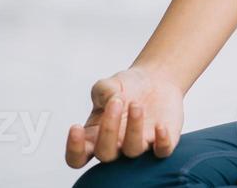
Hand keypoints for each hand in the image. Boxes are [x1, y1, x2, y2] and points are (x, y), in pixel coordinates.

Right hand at [64, 65, 184, 167]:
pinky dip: (162, 143)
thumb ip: (103, 90)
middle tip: (115, 102)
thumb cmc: (127, 86)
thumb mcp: (108, 84)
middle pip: (105, 154)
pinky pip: (162, 152)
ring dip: (133, 129)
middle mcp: (116, 146)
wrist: (156, 78)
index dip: (74, 149)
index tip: (76, 127)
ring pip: (132, 151)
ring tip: (136, 104)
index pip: (78, 157)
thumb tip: (113, 100)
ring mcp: (139, 145)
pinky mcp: (162, 142)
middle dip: (108, 130)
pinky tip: (160, 126)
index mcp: (95, 136)